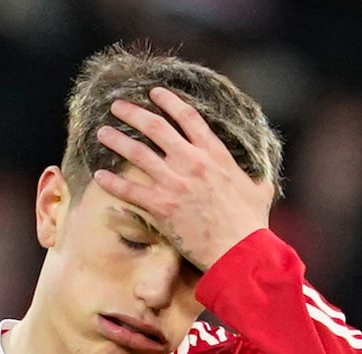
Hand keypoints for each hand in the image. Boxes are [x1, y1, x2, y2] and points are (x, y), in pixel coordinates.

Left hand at [93, 86, 273, 270]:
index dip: (169, 101)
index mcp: (215, 154)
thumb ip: (257, 177)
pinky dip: (112, 182)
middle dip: (133, 113)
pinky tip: (99, 175)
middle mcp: (192, 162)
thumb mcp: (260, 191)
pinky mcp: (162, 206)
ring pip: (138, 153)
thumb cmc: (252, 224)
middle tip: (117, 106)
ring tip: (102, 133)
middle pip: (156, 127)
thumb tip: (262, 175)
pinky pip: (130, 190)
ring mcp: (175, 183)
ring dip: (117, 140)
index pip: (188, 117)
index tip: (154, 93)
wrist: (240, 251)